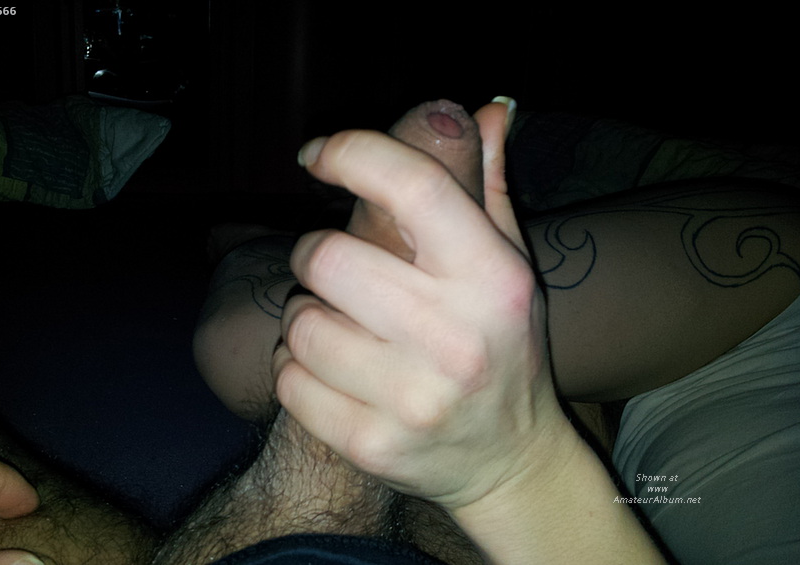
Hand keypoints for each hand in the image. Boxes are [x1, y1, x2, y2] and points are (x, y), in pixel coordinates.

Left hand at [274, 101, 570, 510]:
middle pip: (326, 258)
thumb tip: (485, 106)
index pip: (412, 186)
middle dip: (312, 254)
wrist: (509, 462)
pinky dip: (294, 368)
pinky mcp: (372, 445)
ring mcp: (413, 399)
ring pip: (299, 323)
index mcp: (493, 278)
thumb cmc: (504, 348)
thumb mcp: (511, 265)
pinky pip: (288, 380)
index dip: (351, 151)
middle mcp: (457, 338)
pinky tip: (329, 371)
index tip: (316, 152)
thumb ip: (490, 185)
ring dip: (304, 316)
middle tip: (329, 268)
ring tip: (339, 326)